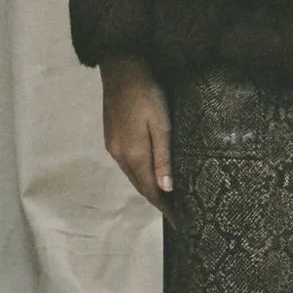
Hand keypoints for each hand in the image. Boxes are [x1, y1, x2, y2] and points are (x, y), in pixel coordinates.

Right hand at [101, 56, 172, 207]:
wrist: (121, 69)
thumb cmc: (147, 93)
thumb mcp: (161, 124)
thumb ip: (163, 157)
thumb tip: (166, 190)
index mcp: (133, 155)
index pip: (150, 191)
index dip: (165, 209)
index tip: (180, 223)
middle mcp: (120, 156)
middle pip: (140, 187)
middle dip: (158, 202)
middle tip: (177, 214)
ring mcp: (113, 147)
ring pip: (133, 176)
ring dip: (148, 189)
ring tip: (167, 198)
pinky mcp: (112, 137)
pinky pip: (128, 165)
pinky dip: (140, 175)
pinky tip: (150, 174)